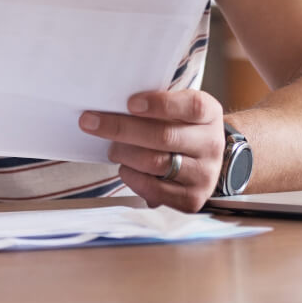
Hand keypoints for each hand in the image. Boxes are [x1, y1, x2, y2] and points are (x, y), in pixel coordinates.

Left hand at [79, 89, 224, 211]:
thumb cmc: (179, 126)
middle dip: (121, 128)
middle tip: (90, 122)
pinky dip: (131, 176)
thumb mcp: (177, 108)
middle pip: (164, 136)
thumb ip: (153, 104)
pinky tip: (125, 167)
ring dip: (124, 153)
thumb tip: (111, 103)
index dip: (160, 104)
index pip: (191, 106)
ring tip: (111, 147)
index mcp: (209, 114)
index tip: (130, 103)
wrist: (205, 160)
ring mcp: (204, 174)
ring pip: (155, 163)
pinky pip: (154, 189)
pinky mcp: (192, 199)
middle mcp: (211, 144)